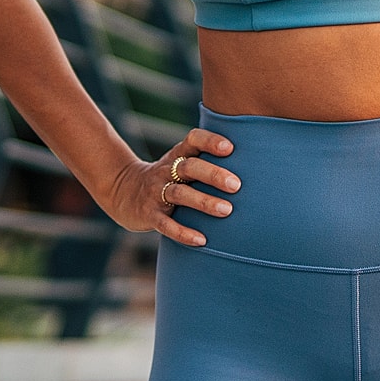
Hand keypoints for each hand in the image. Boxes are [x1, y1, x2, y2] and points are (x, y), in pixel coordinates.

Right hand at [108, 126, 240, 246]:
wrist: (123, 191)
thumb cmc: (169, 176)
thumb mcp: (182, 162)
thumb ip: (207, 160)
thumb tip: (255, 163)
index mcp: (178, 154)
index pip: (193, 140)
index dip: (209, 141)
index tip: (230, 148)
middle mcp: (166, 170)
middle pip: (189, 167)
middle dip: (213, 174)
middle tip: (237, 185)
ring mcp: (156, 192)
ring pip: (180, 194)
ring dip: (203, 202)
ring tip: (227, 211)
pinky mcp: (149, 214)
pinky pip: (165, 224)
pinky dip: (183, 232)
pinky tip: (202, 240)